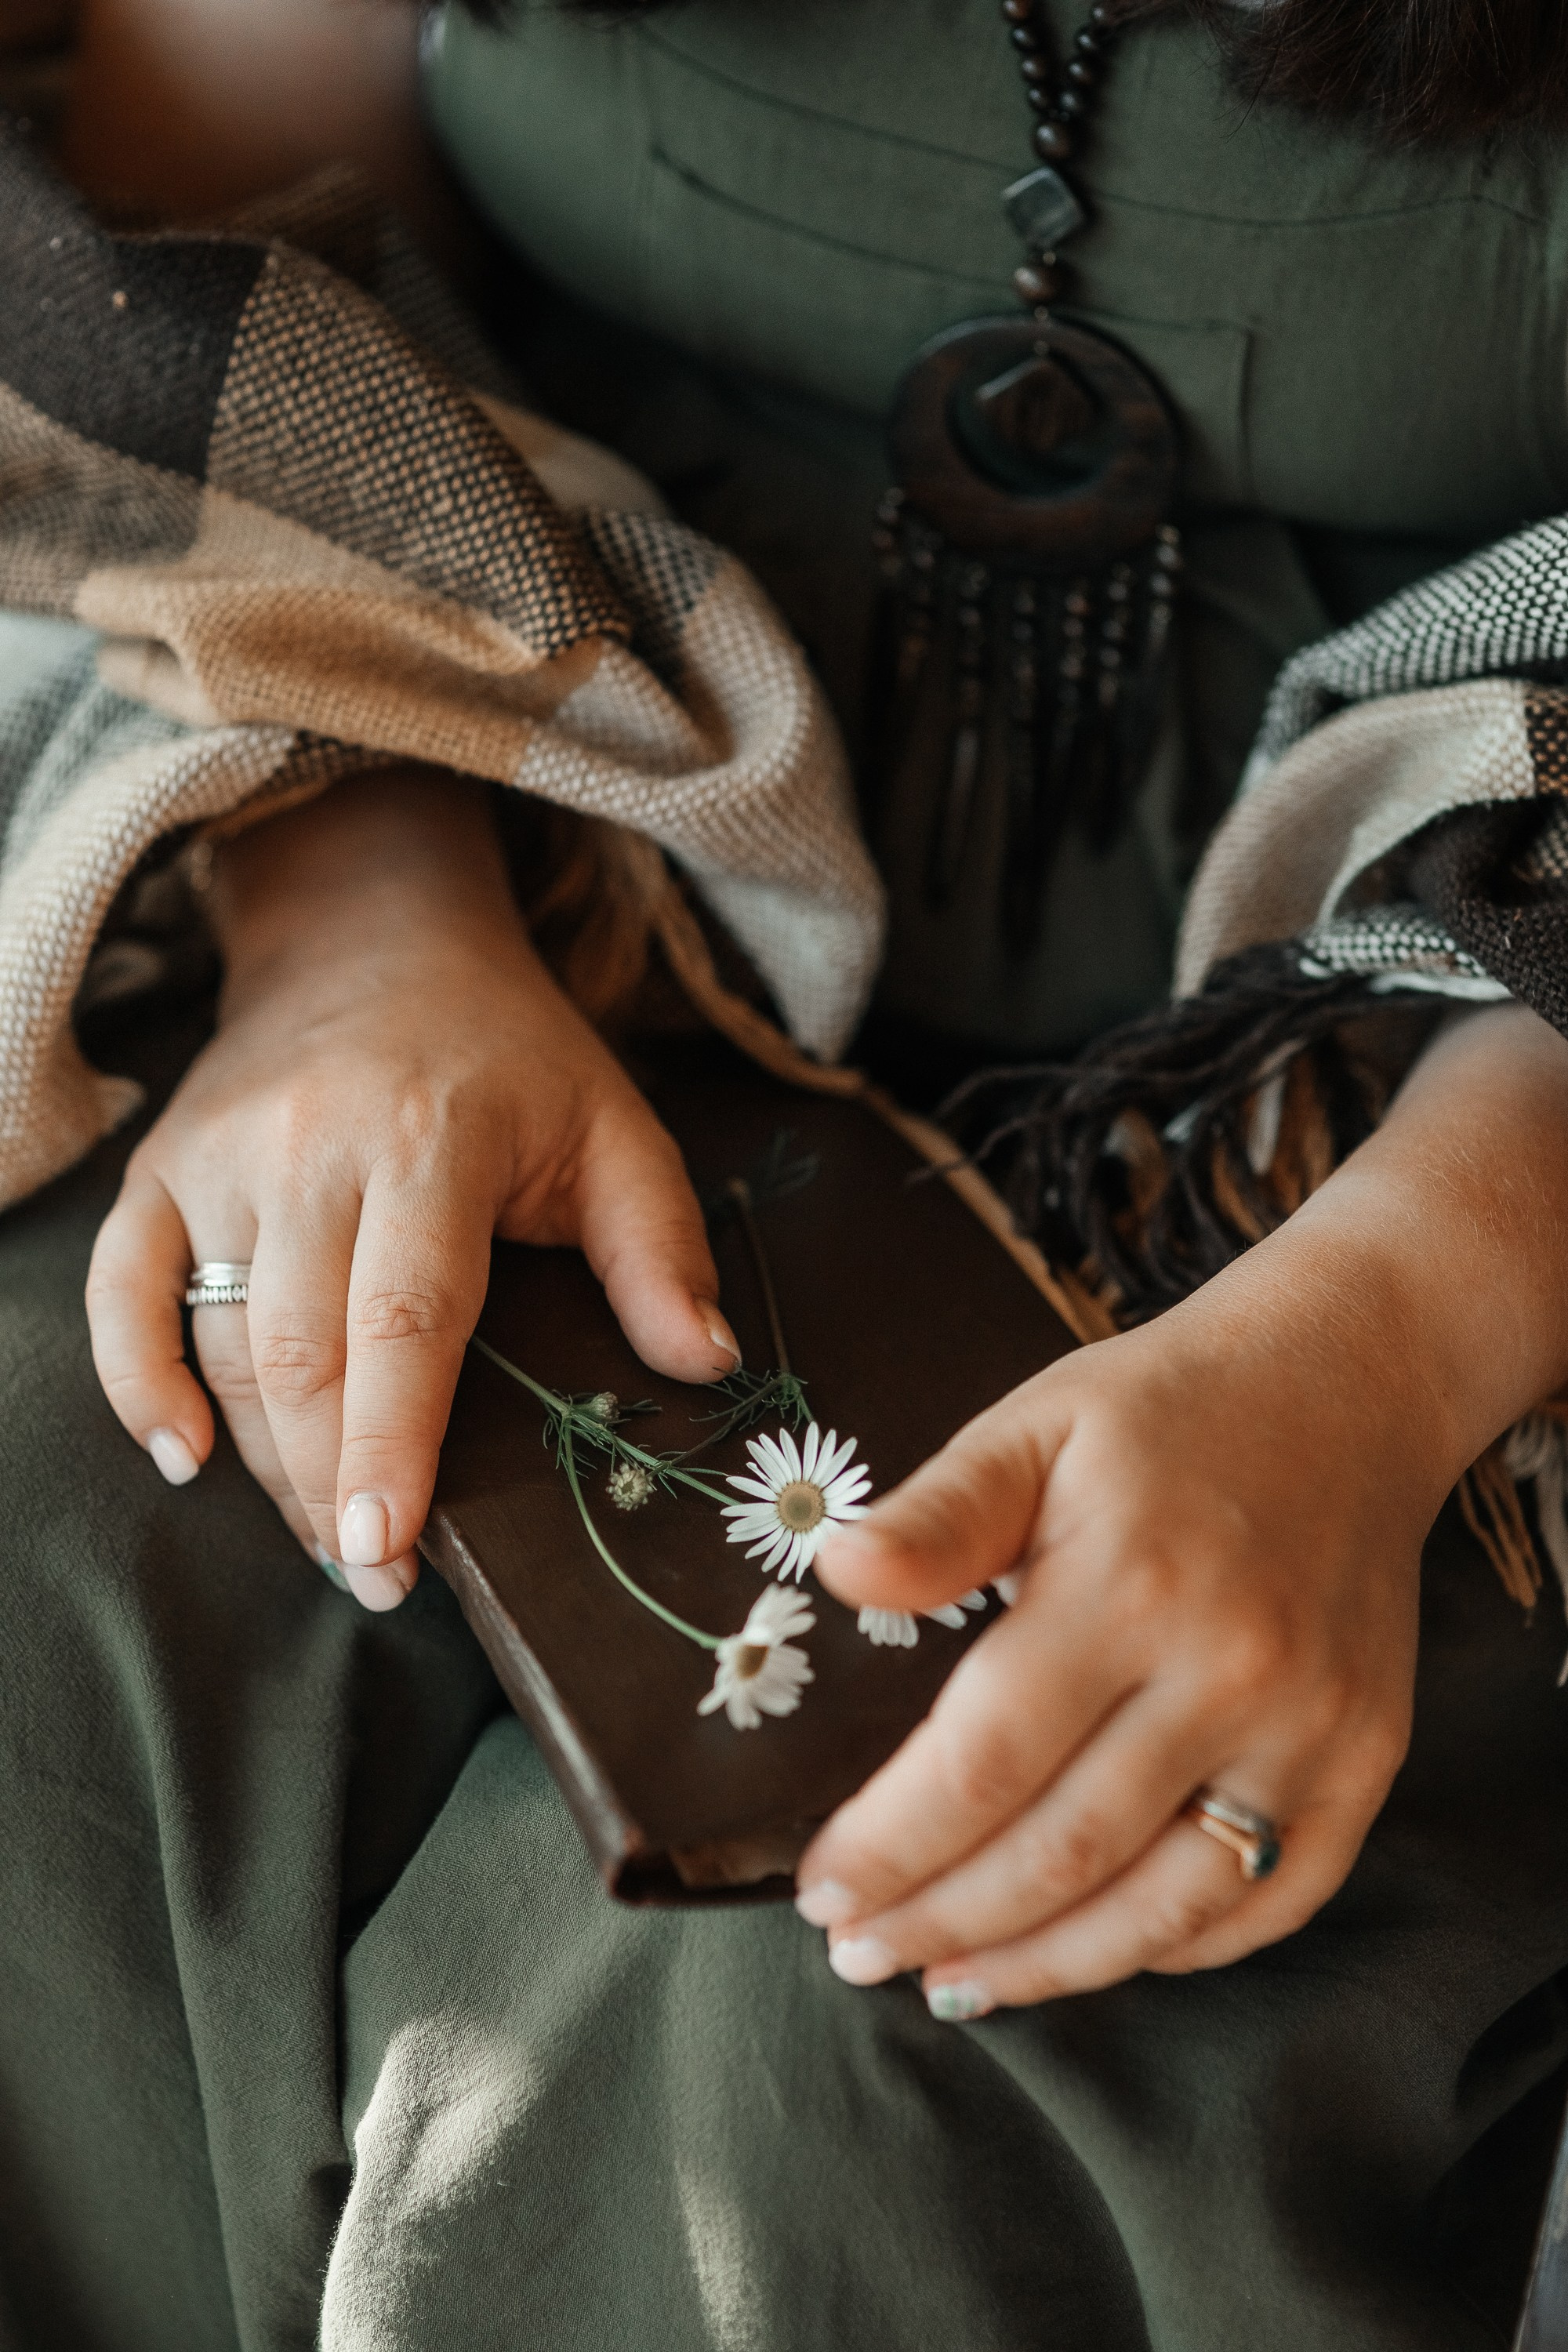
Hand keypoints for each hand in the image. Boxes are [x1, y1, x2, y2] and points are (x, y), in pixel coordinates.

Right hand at [85, 772, 739, 1607]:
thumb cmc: (510, 1054)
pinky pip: (121, 1293)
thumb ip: (660, 1248)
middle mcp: (306, 1148)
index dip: (393, 1443)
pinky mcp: (160, 1168)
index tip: (391, 1549)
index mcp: (428, 1140)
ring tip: (328, 1544)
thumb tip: (707, 1366)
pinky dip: (137, 1384)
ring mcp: (219, 1158)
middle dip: (331, 1486)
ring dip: (264, 1462)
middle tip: (378, 1581)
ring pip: (217, 1342)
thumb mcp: (613, 1126)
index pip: (403, 1319)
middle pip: (299, 1352)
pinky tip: (186, 1459)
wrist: (374, 937)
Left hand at [794, 1281, 1433, 2011]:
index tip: (819, 1889)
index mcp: (1130, 1585)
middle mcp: (1230, 1672)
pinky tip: (1092, 1952)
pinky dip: (1175, 1950)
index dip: (892, 1844)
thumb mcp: (1036, 1428)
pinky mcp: (1367, 1764)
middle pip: (1062, 1854)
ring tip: (952, 1984)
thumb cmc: (1167, 1412)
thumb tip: (838, 1573)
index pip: (984, 1762)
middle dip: (942, 1922)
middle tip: (860, 1952)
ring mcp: (1311, 1730)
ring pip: (1162, 1908)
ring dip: (1046, 1968)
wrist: (1350, 1386)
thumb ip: (940, 1514)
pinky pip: (1268, 1902)